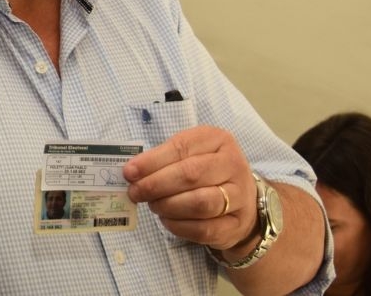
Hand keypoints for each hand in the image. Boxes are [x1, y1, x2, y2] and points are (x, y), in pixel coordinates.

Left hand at [122, 125, 257, 251]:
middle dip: (156, 184)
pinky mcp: (235, 225)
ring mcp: (239, 197)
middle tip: (135, 192)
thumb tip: (131, 172)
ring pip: (199, 203)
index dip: (152, 161)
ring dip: (168, 206)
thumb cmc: (207, 171)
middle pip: (191, 174)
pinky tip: (166, 220)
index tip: (129, 172)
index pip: (182, 147)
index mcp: (218, 140)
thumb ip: (162, 159)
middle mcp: (233, 165)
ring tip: (153, 205)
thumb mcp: (189, 154)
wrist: (241, 202)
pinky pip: (203, 229)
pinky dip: (178, 226)